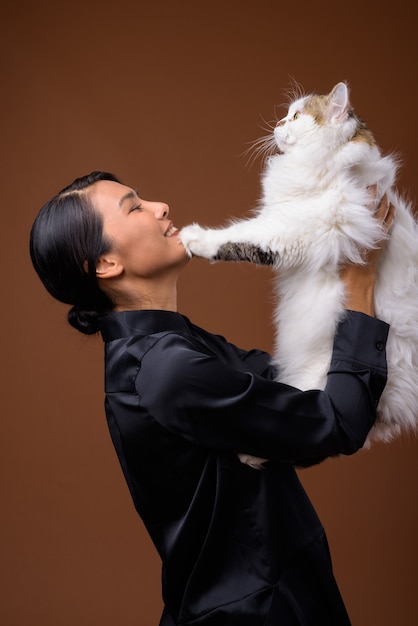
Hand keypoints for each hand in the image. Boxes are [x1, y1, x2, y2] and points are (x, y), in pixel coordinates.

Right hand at [340, 189, 394, 315]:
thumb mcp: (336, 246)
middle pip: (377, 208)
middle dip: (378, 195)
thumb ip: (335, 233)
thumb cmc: (344, 265)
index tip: (369, 183)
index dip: (369, 194)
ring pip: (385, 215)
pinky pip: (388, 224)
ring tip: (386, 193)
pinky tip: (391, 209)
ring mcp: (378, 236)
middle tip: (377, 184)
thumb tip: (329, 219)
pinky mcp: (381, 242)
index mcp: (360, 229)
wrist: (357, 280)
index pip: (367, 206)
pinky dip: (390, 215)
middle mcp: (370, 230)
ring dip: (386, 203)